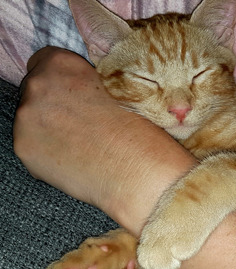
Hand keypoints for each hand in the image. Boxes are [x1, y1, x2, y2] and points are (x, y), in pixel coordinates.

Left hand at [14, 46, 194, 234]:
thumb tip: (77, 93)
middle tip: (80, 124)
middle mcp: (38, 86)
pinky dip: (47, 154)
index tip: (72, 95)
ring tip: (79, 146)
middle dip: (53, 105)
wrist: (137, 166)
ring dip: (48, 130)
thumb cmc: (136, 127)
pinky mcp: (23, 149)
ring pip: (31, 121)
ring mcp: (26, 118)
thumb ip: (86, 83)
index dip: (59, 80)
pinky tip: (72, 160)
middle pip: (34, 91)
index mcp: (61, 64)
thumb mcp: (114, 89)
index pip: (42, 61)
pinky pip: (31, 147)